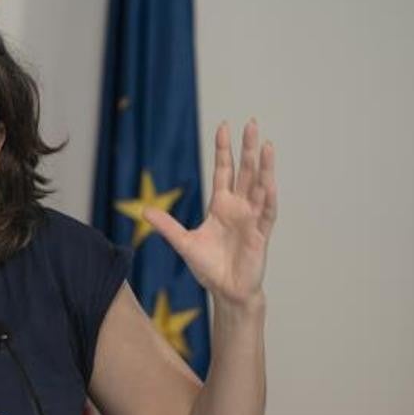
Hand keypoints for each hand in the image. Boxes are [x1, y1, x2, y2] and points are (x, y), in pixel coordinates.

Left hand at [144, 119, 276, 307]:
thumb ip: (167, 226)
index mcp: (221, 205)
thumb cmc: (208, 267)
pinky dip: (268, 197)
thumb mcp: (183, 243)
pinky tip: (269, 182)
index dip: (224, 150)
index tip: (224, 127)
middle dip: (247, 148)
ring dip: (264, 166)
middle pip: (245, 171)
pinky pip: (266, 212)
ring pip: (260, 186)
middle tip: (251, 123)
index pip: (224, 171)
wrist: (226, 291)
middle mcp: (239, 207)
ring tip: (267, 144)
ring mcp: (252, 218)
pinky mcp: (261, 234)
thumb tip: (144, 210)